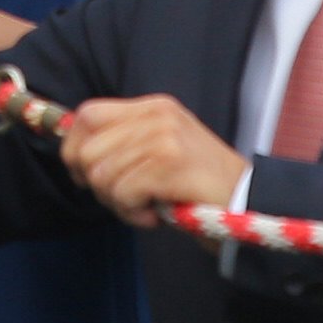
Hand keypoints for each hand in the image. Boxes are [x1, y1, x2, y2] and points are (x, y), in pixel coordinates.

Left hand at [61, 94, 248, 227]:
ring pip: (102, 175)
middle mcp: (157, 115)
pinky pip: (123, 193)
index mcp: (152, 107)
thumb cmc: (198, 187)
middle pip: (88, 149)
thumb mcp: (160, 151)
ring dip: (118, 203)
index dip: (73, 147)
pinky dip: (133, 214)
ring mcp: (164, 137)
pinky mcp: (170, 163)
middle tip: (126, 199)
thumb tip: (75, 155)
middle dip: (97, 185)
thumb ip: (123, 145)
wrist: (248, 203)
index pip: (88, 114)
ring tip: (146, 207)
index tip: (84, 175)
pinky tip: (156, 214)